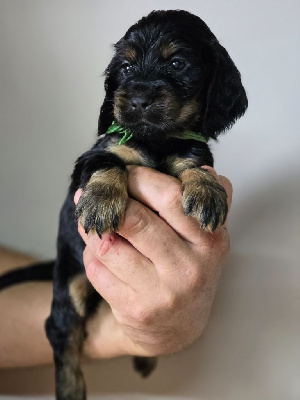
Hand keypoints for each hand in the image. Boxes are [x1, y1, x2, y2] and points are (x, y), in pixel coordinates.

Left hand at [74, 166, 231, 358]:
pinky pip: (96, 269)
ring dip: (93, 225)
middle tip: (98, 191)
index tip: (124, 173)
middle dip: (109, 199)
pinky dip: (90, 251)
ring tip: (92, 216)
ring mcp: (160, 293)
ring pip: (108, 244)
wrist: (177, 329)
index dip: (139, 178)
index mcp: (210, 241)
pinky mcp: (134, 310)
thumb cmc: (189, 270)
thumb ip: (212, 200)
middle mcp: (188, 269)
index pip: (170, 197)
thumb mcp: (209, 237)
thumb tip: (205, 170)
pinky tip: (97, 247)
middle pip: (134, 220)